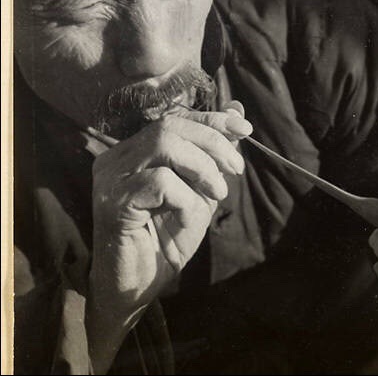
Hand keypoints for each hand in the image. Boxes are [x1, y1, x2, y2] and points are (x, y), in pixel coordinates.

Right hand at [88, 102, 251, 312]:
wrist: (136, 289)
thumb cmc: (166, 239)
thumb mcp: (200, 191)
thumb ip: (213, 154)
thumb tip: (238, 111)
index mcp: (134, 151)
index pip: (175, 119)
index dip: (212, 119)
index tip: (244, 129)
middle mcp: (116, 158)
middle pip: (170, 125)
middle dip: (213, 141)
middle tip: (236, 168)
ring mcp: (110, 178)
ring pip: (165, 144)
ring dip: (202, 167)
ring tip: (218, 193)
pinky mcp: (113, 202)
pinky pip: (160, 182)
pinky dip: (185, 198)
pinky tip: (187, 218)